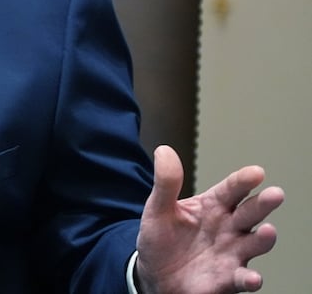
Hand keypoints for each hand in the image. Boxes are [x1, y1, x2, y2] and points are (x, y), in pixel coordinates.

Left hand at [135, 145, 284, 292]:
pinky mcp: (227, 278)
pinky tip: (252, 278)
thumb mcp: (158, 209)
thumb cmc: (162, 239)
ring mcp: (231, 252)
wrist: (155, 276)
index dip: (243, 180)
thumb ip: (165, 183)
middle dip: (263, 203)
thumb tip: (164, 151)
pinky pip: (241, 278)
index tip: (256, 172)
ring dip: (263, 239)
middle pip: (249, 212)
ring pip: (254, 243)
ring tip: (268, 231)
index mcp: (213, 206)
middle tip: (274, 194)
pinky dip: (249, 279)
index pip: (231, 189)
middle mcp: (229, 227)